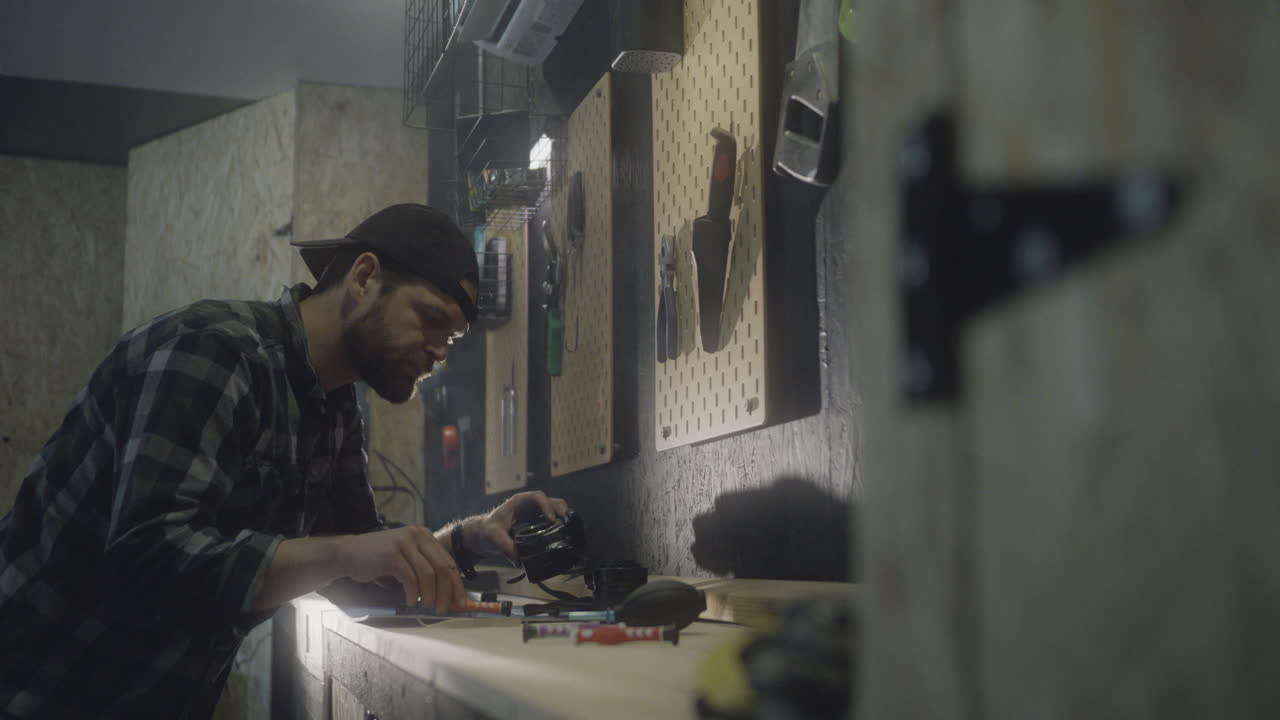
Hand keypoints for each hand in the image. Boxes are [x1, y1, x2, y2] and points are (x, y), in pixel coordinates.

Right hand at [339, 526, 465, 609]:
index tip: (461, 602)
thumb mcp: (405, 558)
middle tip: (445, 609)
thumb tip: (446, 594)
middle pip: (442, 567)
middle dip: (447, 592)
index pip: (448, 561)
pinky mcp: (392, 554)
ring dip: (430, 595)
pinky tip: (411, 602)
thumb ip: (424, 569)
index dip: (456, 583)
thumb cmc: (377, 560)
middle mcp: (417, 535)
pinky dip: (413, 593)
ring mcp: (404, 543)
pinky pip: (410, 578)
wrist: (347, 554)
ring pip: (428, 574)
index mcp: (424, 535)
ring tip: (427, 607)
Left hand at [465, 491, 569, 562]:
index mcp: (518, 502)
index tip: (551, 519)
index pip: (537, 497)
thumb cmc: (488, 531)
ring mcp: (534, 513)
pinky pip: (551, 520)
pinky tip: (562, 536)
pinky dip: (559, 525)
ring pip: (554, 509)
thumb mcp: (493, 538)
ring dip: (562, 517)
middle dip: (560, 509)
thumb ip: (505, 547)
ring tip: (567, 530)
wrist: (484, 535)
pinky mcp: (537, 523)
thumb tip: (519, 559)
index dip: (546, 506)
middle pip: (550, 501)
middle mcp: (529, 505)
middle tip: (565, 524)